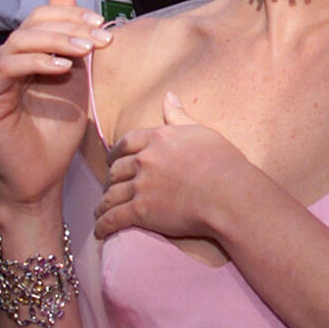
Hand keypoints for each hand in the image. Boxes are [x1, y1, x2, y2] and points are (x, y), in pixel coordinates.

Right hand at [0, 0, 111, 212]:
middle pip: (31, 24)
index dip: (70, 14)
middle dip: (70, 25)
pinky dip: (36, 62)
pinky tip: (63, 68)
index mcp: (25, 54)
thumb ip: (74, 43)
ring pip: (19, 41)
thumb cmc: (58, 129)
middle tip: (99, 36)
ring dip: (57, 40)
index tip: (101, 23)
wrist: (44, 174)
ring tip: (86, 50)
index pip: (41, 18)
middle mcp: (5, 62)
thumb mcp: (76, 79)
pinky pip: (6, 68)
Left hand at [95, 93, 258, 242]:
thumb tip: (168, 95)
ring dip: (103, 204)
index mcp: (158, 138)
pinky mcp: (140, 211)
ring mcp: (141, 185)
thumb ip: (180, 116)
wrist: (228, 193)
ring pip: (110, 195)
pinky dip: (103, 225)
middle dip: (111, 179)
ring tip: (101, 212)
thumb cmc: (223, 162)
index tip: (114, 159)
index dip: (117, 152)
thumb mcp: (201, 132)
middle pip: (116, 169)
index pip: (127, 142)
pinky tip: (100, 232)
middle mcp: (144, 159)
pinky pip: (113, 219)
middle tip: (111, 187)